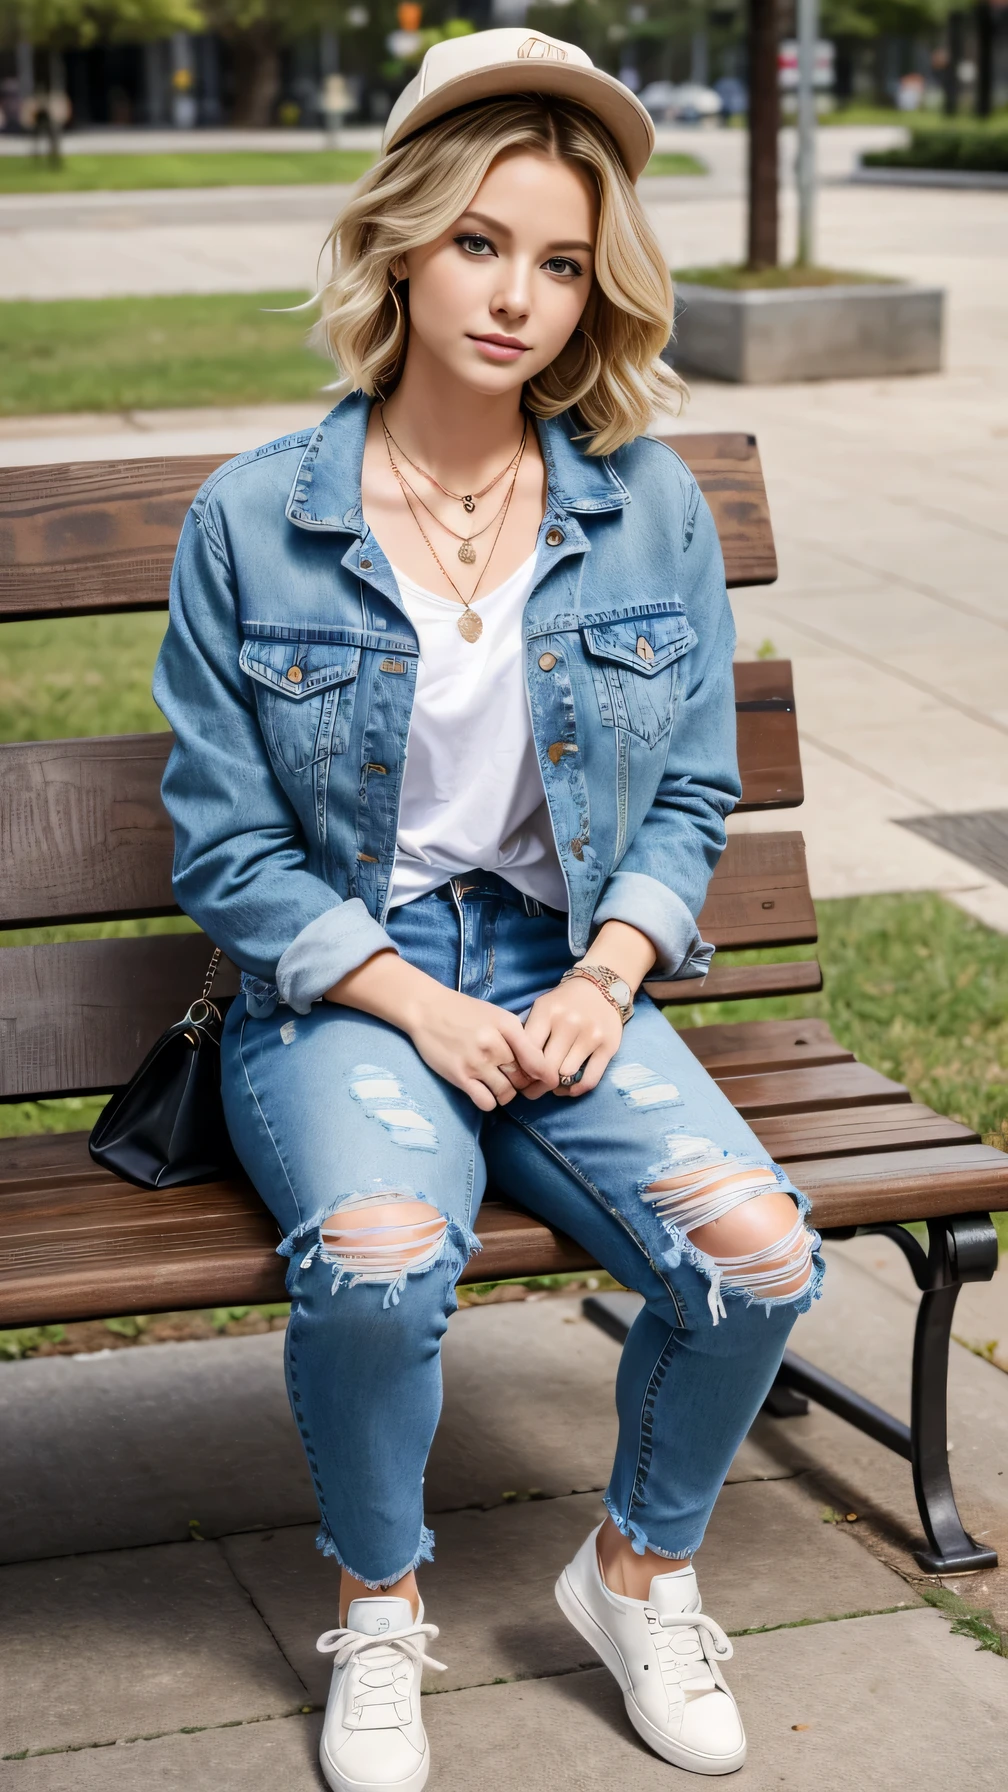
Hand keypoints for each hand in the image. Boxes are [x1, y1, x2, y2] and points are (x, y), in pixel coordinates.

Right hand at [405, 982, 552, 1112]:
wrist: (427, 1009)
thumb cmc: (465, 1011)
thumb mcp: (497, 1015)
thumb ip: (518, 1036)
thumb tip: (539, 1062)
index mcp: (508, 1026)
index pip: (537, 1060)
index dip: (547, 1076)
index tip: (548, 1082)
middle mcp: (494, 1045)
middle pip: (523, 1079)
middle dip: (523, 1084)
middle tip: (515, 1080)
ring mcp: (476, 1062)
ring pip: (506, 1094)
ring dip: (506, 1094)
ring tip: (499, 1085)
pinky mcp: (460, 1076)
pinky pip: (486, 1102)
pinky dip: (489, 1101)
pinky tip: (484, 1091)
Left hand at [519, 975, 622, 1099]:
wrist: (601, 987)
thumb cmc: (564, 1002)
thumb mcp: (542, 1007)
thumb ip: (529, 1032)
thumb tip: (517, 1068)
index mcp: (548, 1012)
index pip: (528, 1050)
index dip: (521, 1069)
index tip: (519, 1078)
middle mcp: (569, 1023)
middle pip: (547, 1067)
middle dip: (536, 1084)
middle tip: (530, 1091)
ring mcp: (591, 1035)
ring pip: (566, 1075)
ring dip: (556, 1086)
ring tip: (550, 1086)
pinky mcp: (609, 1047)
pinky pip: (590, 1079)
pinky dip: (576, 1090)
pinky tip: (568, 1089)